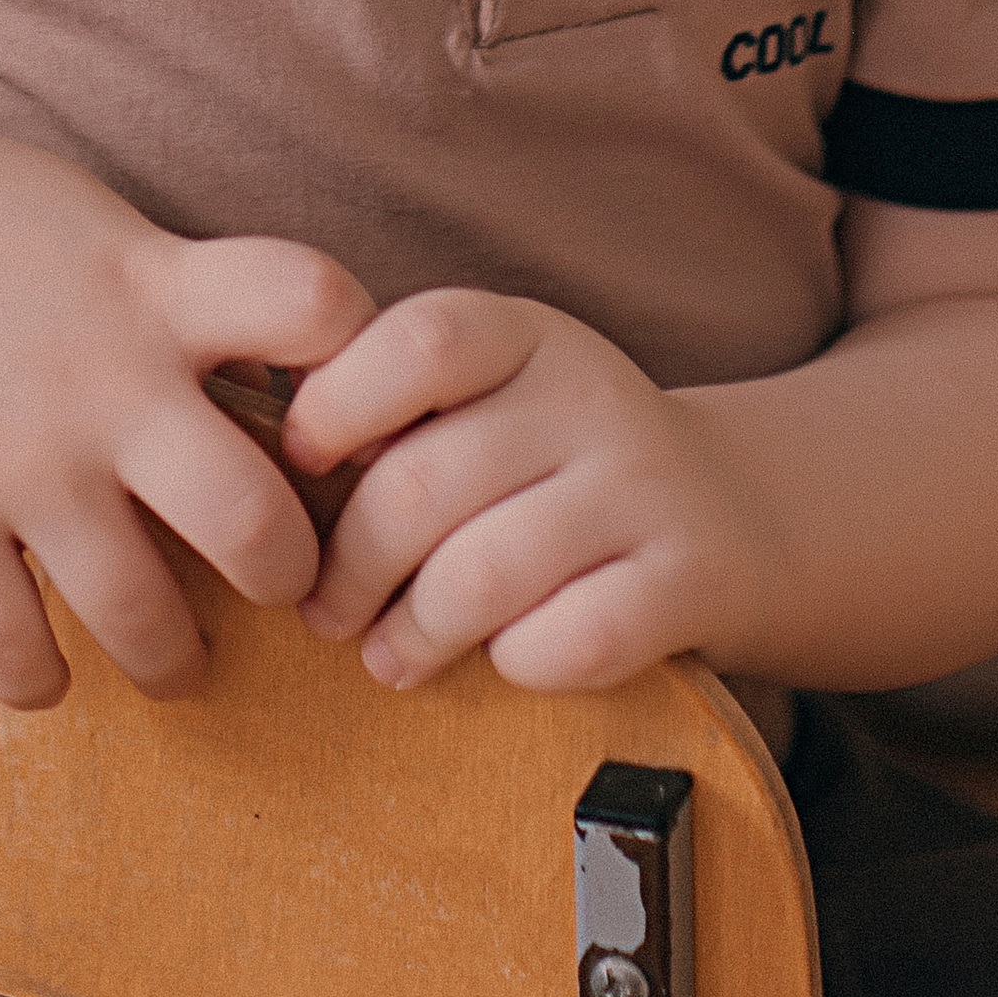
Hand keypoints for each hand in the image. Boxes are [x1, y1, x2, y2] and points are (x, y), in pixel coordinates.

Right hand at [0, 111, 372, 713]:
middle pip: (259, 523)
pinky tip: (49, 660)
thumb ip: (182, 292)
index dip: (365, 370)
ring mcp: (18, 460)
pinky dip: (46, 679)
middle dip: (290, 574)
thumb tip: (289, 366)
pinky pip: (18, 655)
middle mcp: (105, 379)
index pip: (319, 308)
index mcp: (155, 283)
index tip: (348, 421)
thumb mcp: (91, 221)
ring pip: (148, 622)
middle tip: (277, 584)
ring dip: (175, 657)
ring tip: (172, 654)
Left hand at [286, 291, 764, 693]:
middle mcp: (593, 393)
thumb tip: (261, 464)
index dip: (336, 406)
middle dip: (350, 565)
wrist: (736, 512)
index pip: (420, 340)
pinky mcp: (691, 580)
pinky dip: (516, 664)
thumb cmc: (556, 463)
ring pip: (484, 576)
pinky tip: (503, 658)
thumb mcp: (490, 399)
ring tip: (386, 655)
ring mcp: (649, 486)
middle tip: (324, 611)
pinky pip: (568, 642)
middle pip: (425, 482)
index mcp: (527, 332)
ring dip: (412, 633)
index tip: (299, 467)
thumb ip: (394, 410)